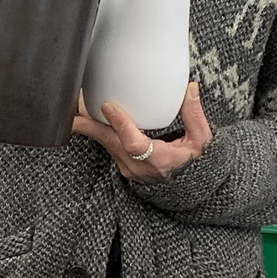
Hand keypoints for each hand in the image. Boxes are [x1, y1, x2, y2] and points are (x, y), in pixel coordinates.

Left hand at [74, 81, 210, 182]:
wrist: (189, 189)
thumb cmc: (196, 164)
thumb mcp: (201, 140)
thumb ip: (194, 114)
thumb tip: (190, 88)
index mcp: (159, 160)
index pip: (134, 144)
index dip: (120, 125)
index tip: (107, 106)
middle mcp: (138, 166)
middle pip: (110, 143)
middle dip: (90, 125)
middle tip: (75, 109)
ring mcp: (127, 167)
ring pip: (105, 143)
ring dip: (90, 125)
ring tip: (76, 105)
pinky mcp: (122, 164)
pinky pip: (107, 145)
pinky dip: (98, 129)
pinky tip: (88, 114)